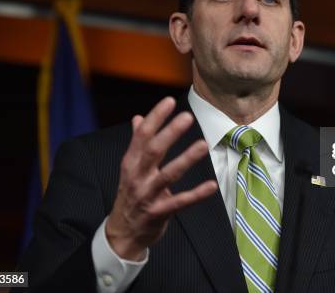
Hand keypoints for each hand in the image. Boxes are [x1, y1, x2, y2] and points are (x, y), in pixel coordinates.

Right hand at [106, 97, 217, 259]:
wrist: (122, 233)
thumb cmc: (130, 195)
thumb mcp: (130, 168)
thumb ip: (137, 143)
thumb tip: (138, 118)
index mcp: (131, 162)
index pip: (142, 135)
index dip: (155, 117)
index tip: (169, 101)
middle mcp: (137, 177)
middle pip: (153, 151)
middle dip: (170, 133)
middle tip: (187, 117)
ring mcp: (147, 195)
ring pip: (168, 175)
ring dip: (186, 159)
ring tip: (203, 145)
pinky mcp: (159, 213)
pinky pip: (180, 202)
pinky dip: (196, 194)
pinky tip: (212, 186)